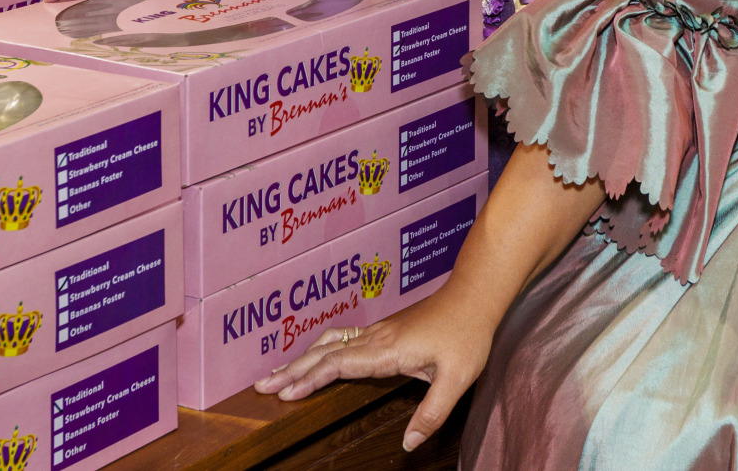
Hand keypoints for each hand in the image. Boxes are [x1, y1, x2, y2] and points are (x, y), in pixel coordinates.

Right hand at [254, 289, 491, 452]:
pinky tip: (313, 356)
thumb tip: (408, 443)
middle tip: (263, 386)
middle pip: (324, 352)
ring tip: (276, 372)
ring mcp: (379, 331)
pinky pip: (343, 339)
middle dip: (292, 369)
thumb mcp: (458, 377)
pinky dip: (319, 349)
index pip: (339, 364)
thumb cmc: (468, 332)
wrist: (475, 295)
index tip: (286, 393)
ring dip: (301, 358)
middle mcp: (377, 338)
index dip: (311, 379)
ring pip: (330, 343)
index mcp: (388, 350)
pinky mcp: (384, 330)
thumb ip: (432, 412)